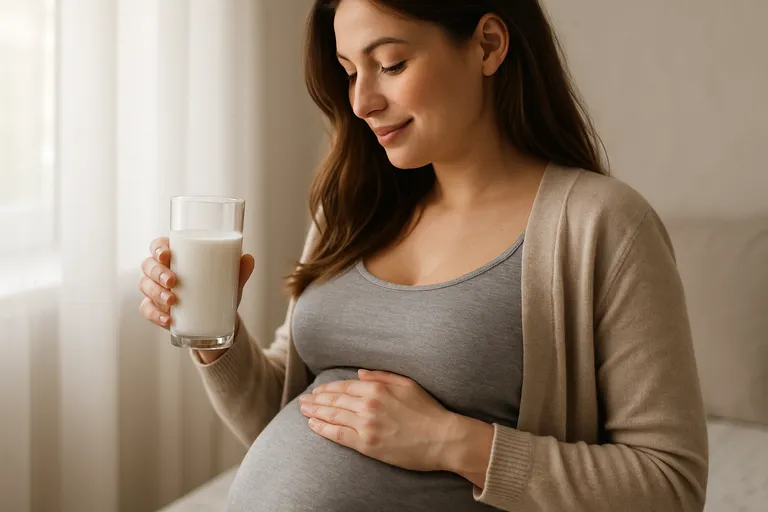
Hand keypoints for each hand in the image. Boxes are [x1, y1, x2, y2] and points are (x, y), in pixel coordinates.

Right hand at [138, 237, 254, 328]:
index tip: (166, 255)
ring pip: (144, 286)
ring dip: (156, 293)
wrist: (216, 317)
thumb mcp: (230, 280)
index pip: (158, 245)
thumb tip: (248, 258)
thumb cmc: (218, 288)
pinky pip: (146, 310)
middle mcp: (160, 270)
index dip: (157, 248)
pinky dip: (155, 315)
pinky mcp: (155, 309)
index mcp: (176, 256)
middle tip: (173, 281)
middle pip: (147, 265)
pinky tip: (167, 319)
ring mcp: (155, 290)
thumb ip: (239, 269)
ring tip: (173, 301)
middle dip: (157, 273)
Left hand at [299, 369, 457, 471]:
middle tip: (303, 400)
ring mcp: (366, 425)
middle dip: (316, 400)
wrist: (443, 438)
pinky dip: (323, 429)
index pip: (344, 387)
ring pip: (333, 416)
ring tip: (303, 410)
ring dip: (315, 413)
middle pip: (334, 401)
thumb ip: (382, 376)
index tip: (318, 390)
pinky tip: (313, 425)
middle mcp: (368, 405)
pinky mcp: (367, 445)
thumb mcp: (408, 384)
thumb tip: (360, 373)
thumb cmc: (428, 410)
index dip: (328, 389)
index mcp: (377, 388)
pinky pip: (339, 435)